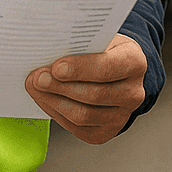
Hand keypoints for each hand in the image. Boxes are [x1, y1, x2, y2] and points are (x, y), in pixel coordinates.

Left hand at [25, 33, 146, 144]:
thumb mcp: (97, 39)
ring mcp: (122, 116)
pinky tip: (45, 99)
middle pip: (93, 95)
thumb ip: (77, 45)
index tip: (56, 67)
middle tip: (38, 78)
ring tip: (37, 88)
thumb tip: (46, 52)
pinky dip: (56, 113)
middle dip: (60, 87)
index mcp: (134, 62)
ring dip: (54, 101)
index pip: (107, 68)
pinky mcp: (106, 132)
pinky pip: (77, 127)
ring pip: (83, 115)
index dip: (80, 69)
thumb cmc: (102, 51)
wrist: (116, 71)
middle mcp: (133, 92)